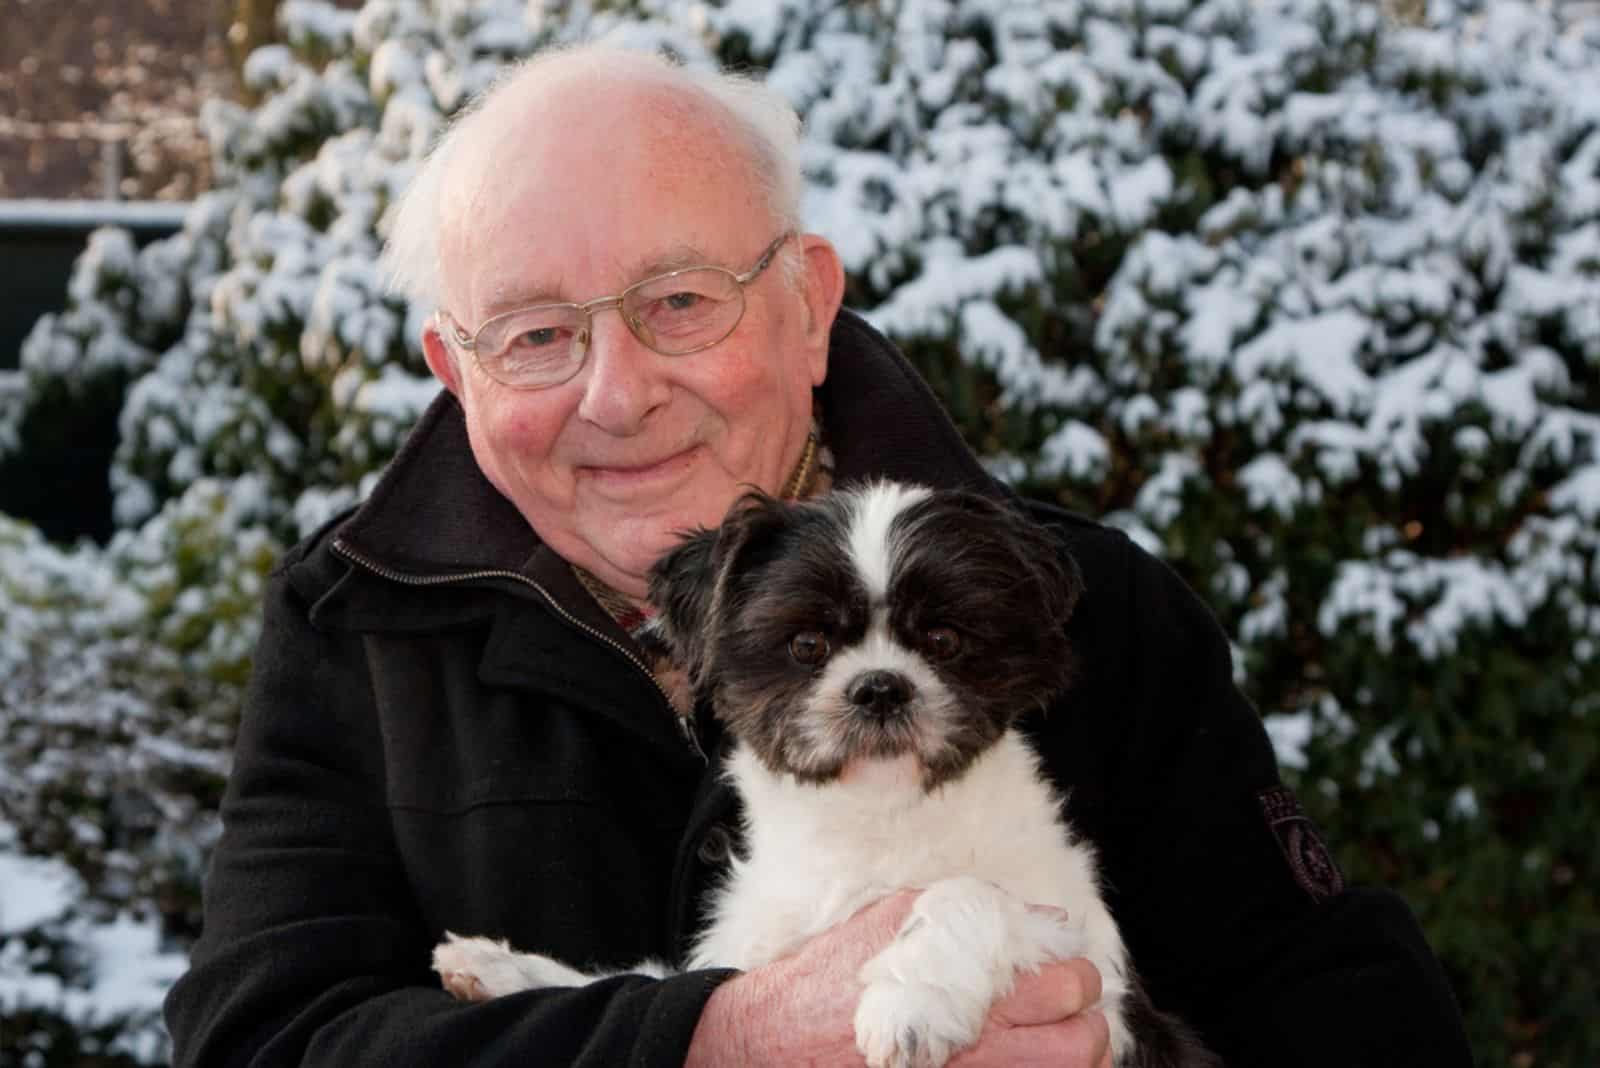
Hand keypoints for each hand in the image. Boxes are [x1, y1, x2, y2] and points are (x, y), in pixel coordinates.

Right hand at [684, 889, 1111, 1067]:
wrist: (780, 1044)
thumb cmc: (835, 979)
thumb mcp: (894, 921)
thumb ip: (965, 911)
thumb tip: (1029, 913)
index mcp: (971, 991)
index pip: (1070, 983)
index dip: (1076, 971)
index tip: (1061, 967)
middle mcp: (983, 1049)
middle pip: (1085, 1040)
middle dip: (1087, 1018)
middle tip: (1069, 1008)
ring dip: (1075, 1056)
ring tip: (1056, 1041)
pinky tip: (1022, 1061)